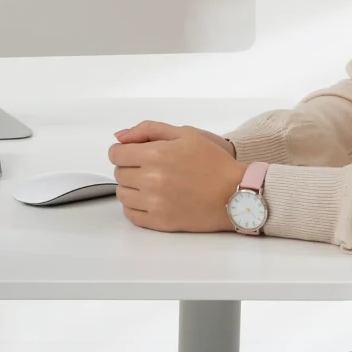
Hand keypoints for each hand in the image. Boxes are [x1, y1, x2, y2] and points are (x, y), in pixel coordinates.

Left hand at [108, 120, 247, 233]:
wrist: (235, 192)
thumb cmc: (213, 161)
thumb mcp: (185, 133)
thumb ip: (149, 130)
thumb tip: (120, 137)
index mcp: (155, 155)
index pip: (116, 154)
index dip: (124, 151)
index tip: (134, 154)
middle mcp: (150, 180)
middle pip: (119, 174)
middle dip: (130, 168)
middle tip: (150, 168)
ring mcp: (154, 203)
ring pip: (123, 195)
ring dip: (132, 188)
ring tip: (151, 184)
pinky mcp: (160, 222)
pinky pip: (131, 215)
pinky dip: (136, 207)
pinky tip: (151, 200)